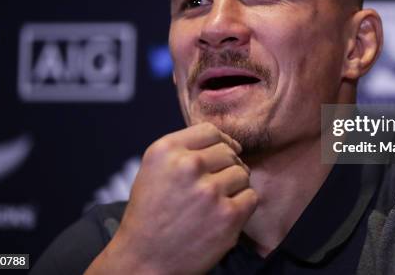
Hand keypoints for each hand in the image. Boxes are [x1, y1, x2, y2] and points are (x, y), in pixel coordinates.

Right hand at [85, 122, 257, 274]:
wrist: (143, 261)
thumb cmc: (150, 215)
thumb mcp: (154, 169)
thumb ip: (184, 150)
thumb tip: (226, 141)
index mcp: (166, 150)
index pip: (210, 131)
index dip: (221, 143)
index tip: (222, 155)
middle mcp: (187, 166)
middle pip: (229, 152)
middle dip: (226, 167)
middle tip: (213, 188)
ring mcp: (209, 191)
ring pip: (242, 173)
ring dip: (235, 187)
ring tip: (215, 203)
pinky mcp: (227, 215)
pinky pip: (251, 197)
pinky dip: (242, 206)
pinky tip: (224, 215)